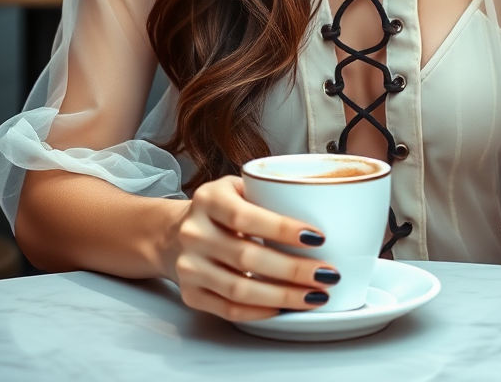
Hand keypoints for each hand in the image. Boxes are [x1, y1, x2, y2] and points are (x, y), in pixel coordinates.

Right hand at [172, 175, 339, 320]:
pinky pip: (228, 309)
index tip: (318, 237)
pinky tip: (283, 308)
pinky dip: (260, 312)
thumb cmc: (220, 208)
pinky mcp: (190, 295)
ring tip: (314, 296)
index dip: (283, 229)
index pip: (246, 217)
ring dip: (283, 296)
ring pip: (240, 289)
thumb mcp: (237, 187)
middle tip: (327, 275)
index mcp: (209, 199)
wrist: (173, 233)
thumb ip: (268, 193)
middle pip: (247, 257)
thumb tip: (322, 205)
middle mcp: (194, 233)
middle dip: (293, 269)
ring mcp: (189, 267)